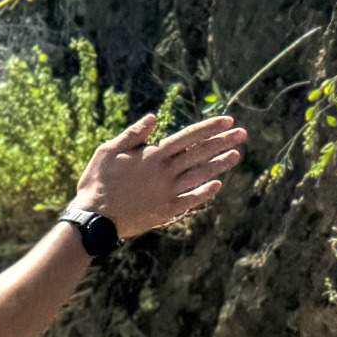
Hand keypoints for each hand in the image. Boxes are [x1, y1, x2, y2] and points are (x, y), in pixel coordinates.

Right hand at [71, 111, 248, 238]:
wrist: (93, 218)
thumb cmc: (97, 182)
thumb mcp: (108, 151)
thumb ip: (133, 135)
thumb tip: (153, 118)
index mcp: (153, 155)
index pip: (189, 137)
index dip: (210, 128)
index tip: (228, 120)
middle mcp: (165, 172)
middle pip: (201, 154)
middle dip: (224, 142)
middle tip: (243, 134)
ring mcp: (168, 192)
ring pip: (201, 175)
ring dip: (220, 164)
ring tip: (236, 155)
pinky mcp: (166, 211)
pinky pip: (192, 200)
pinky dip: (205, 192)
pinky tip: (217, 185)